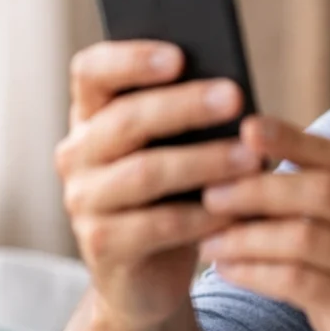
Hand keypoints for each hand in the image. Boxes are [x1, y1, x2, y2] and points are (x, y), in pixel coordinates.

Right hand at [55, 41, 263, 329]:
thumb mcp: (179, 147)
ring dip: (204, 162)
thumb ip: (190, 116)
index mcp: (92, 114)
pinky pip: (158, 225)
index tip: (178, 55)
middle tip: (235, 96)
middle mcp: (77, 153)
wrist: (150, 275)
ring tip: (251, 158)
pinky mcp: (102, 245)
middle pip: (126, 119)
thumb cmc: (175, 191)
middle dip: (185, 105)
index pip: (91, 71)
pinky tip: (237, 209)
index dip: (130, 59)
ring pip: (145, 172)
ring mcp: (84, 200)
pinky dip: (203, 215)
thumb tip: (234, 90)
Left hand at [197, 118, 329, 330]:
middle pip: (323, 191)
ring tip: (208, 240)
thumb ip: (327, 211)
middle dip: (260, 187)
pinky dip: (256, 273)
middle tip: (212, 192)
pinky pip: (299, 281)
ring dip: (249, 236)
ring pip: (306, 236)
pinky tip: (229, 271)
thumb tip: (253, 174)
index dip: (294, 139)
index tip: (247, 127)